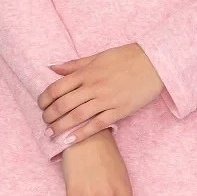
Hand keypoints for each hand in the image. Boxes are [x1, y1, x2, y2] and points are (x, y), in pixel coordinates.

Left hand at [38, 44, 163, 143]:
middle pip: (64, 104)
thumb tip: (52, 68)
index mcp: (87, 72)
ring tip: (51, 134)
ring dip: (60, 127)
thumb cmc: (127, 57)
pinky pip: (97, 125)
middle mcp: (94, 86)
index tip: (41, 106)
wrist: (155, 62)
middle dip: (49, 116)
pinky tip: (70, 140)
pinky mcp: (119, 110)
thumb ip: (75, 64)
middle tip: (44, 122)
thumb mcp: (98, 56)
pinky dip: (81, 133)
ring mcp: (107, 99)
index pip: (57, 87)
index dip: (44, 99)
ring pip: (77, 116)